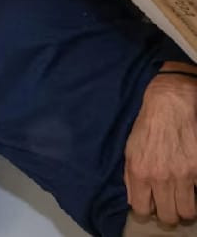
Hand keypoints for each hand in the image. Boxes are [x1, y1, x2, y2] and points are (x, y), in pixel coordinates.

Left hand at [124, 72, 196, 224]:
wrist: (169, 105)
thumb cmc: (147, 127)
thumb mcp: (129, 151)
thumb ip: (130, 177)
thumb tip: (134, 199)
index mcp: (139, 173)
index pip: (142, 210)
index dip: (148, 211)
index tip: (152, 207)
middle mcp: (160, 177)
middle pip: (168, 216)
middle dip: (169, 214)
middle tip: (171, 206)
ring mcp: (183, 174)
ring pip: (187, 211)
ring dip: (185, 208)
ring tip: (184, 199)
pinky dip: (196, 192)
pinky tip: (192, 185)